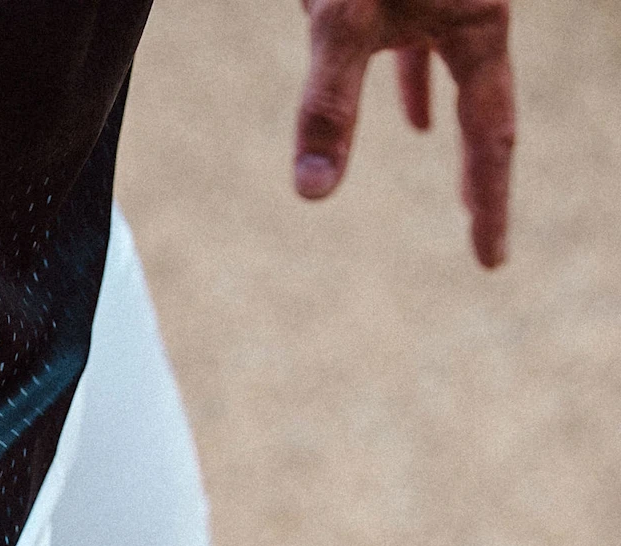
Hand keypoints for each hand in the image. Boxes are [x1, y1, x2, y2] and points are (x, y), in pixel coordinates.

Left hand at [294, 1, 514, 267]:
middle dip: (481, 176)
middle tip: (484, 233)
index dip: (492, 202)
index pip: (491, 135)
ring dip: (456, 137)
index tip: (491, 262)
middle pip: (484, 113)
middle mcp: (471, 12)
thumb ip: (329, 102)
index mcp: (478, 23)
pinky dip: (418, 89)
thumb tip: (312, 193)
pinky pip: (421, 49)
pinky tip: (418, 121)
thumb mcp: (343, 20)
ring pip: (453, 84)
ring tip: (463, 193)